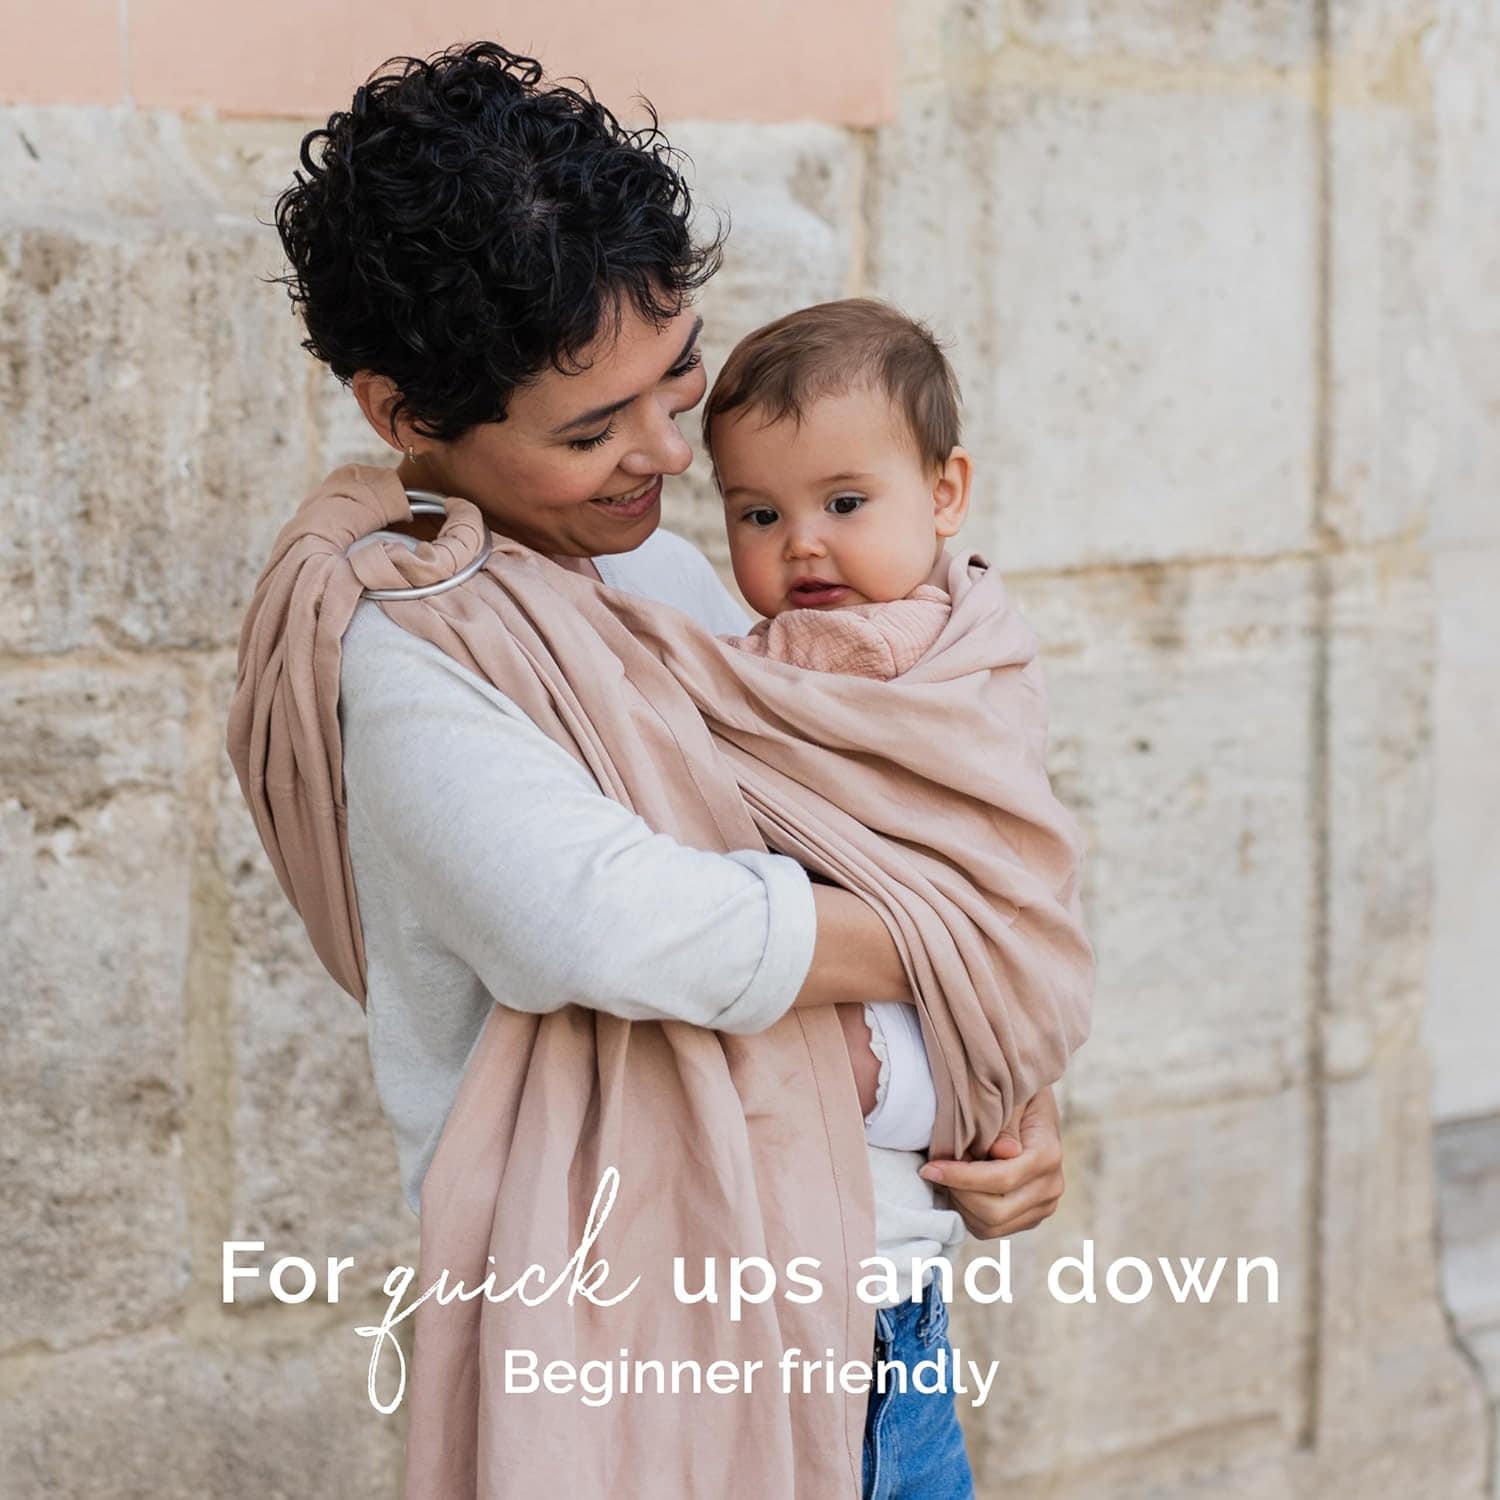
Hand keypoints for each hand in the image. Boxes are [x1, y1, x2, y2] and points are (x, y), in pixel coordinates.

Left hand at [918, 1084, 1064, 1238]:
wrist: (1031, 1105)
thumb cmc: (1014, 1094)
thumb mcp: (1009, 1096)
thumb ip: (1005, 1123)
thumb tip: (1004, 1152)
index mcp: (1048, 1154)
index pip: (1001, 1178)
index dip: (960, 1176)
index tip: (929, 1167)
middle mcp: (1051, 1187)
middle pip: (995, 1210)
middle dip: (957, 1193)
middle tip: (934, 1170)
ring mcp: (1042, 1206)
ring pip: (991, 1226)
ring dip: (960, 1204)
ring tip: (947, 1175)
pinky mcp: (1029, 1216)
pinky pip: (991, 1228)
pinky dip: (968, 1212)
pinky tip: (957, 1186)